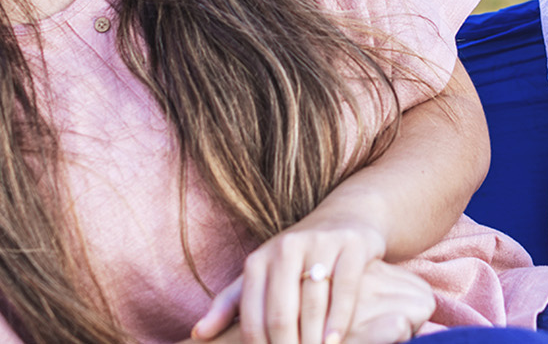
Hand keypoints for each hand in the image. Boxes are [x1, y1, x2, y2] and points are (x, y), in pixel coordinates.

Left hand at [190, 258, 431, 343]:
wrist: (345, 216)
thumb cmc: (295, 257)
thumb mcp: (261, 275)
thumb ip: (229, 306)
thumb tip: (197, 335)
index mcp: (258, 260)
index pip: (253, 317)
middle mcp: (285, 248)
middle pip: (281, 313)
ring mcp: (319, 244)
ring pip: (313, 302)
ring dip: (313, 339)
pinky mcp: (350, 245)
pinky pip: (344, 288)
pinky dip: (339, 319)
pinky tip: (335, 340)